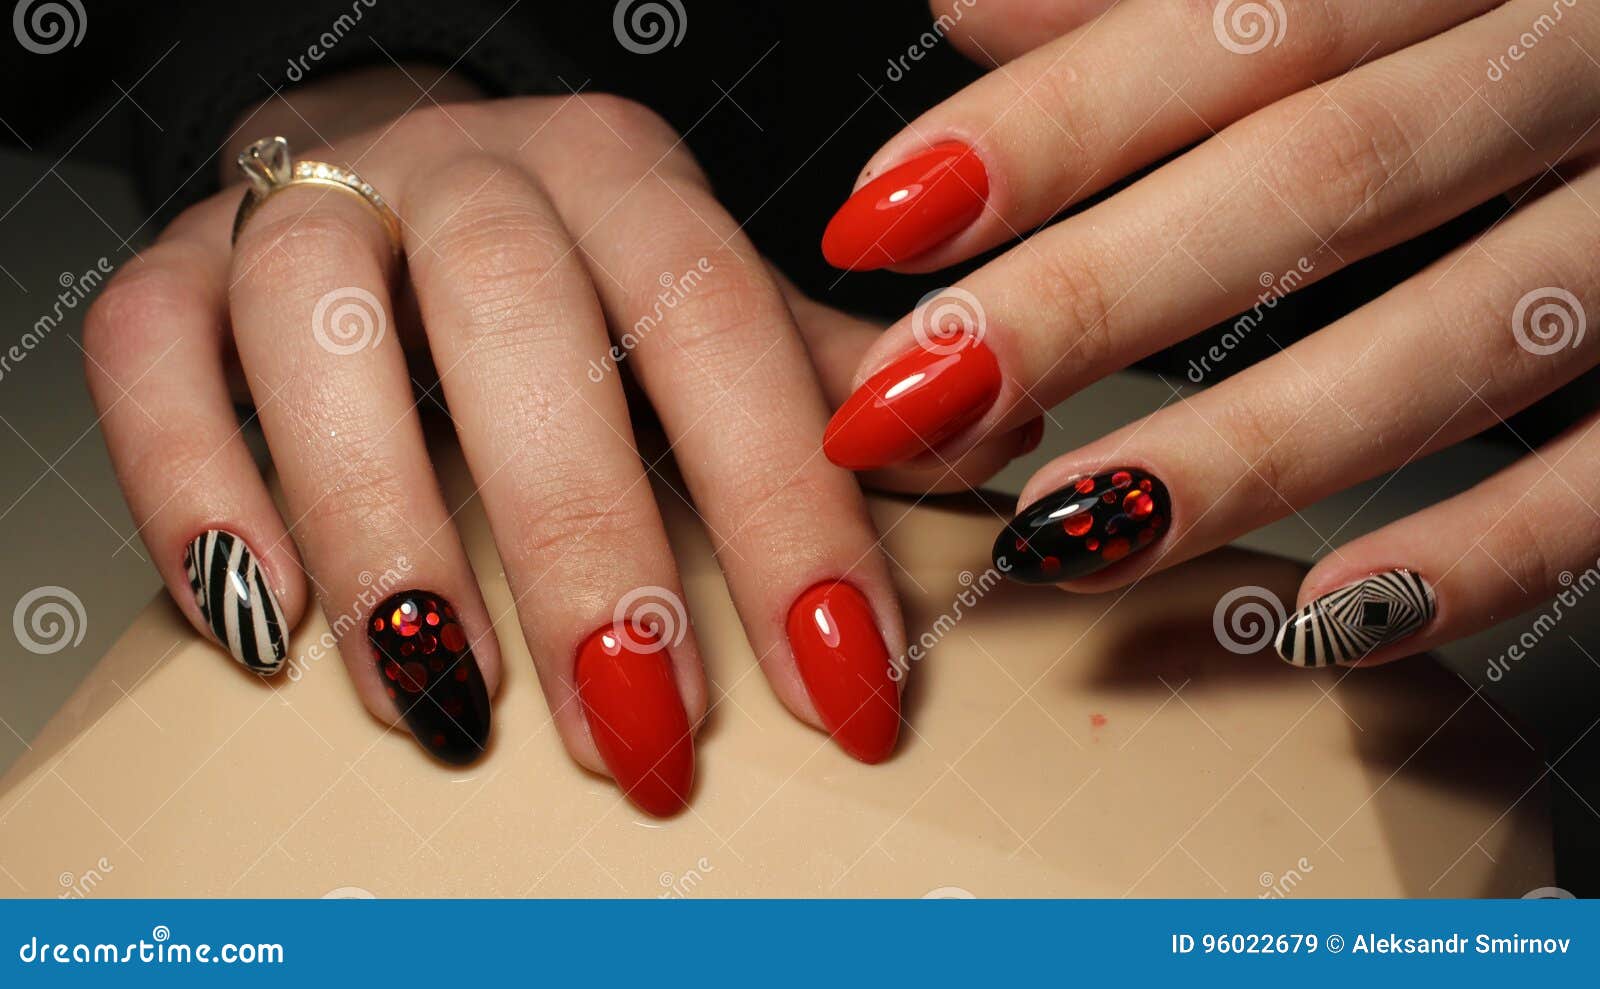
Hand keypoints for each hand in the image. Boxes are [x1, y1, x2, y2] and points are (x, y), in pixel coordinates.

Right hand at [82, 66, 1023, 812]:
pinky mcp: (180, 265)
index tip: (840, 686)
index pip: (719, 331)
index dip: (787, 514)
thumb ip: (826, 372)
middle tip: (638, 733)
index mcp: (624, 175)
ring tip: (445, 702)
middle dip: (584, 545)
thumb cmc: (575, 261)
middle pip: (518, 328)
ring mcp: (311, 206)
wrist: (396, 156)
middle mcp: (466, 170)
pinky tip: (270, 618)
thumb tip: (985, 435)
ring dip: (385, 528)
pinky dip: (193, 487)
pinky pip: (150, 356)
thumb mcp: (714, 298)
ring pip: (321, 335)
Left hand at [819, 0, 1599, 667]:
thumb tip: (978, 9)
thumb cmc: (1535, 8)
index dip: (1054, 127)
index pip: (1242, 21)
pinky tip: (1323, 616)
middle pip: (1323, 178)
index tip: (883, 221)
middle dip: (1097, 300)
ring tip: (1063, 529)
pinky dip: (1478, 558)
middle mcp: (1588, 47)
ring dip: (1246, 450)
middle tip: (915, 397)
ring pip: (1462, 339)